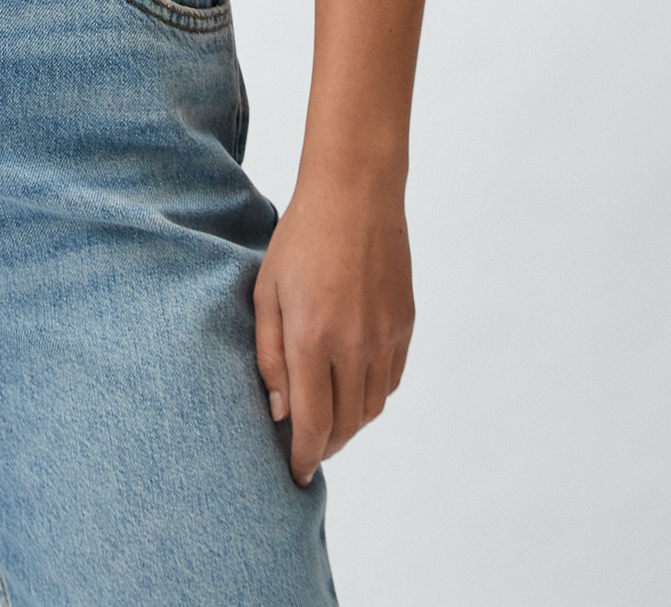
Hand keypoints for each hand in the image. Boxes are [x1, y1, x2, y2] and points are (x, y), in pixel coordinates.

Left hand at [253, 176, 414, 486]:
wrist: (355, 195)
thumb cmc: (299, 238)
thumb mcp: (266, 291)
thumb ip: (269, 355)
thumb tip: (278, 412)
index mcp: (312, 339)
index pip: (313, 425)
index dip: (304, 458)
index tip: (294, 475)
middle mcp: (353, 346)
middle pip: (345, 425)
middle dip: (325, 446)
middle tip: (307, 450)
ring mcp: (384, 338)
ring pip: (371, 409)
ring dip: (350, 426)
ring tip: (328, 424)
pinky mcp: (405, 326)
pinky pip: (390, 382)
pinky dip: (371, 397)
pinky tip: (352, 389)